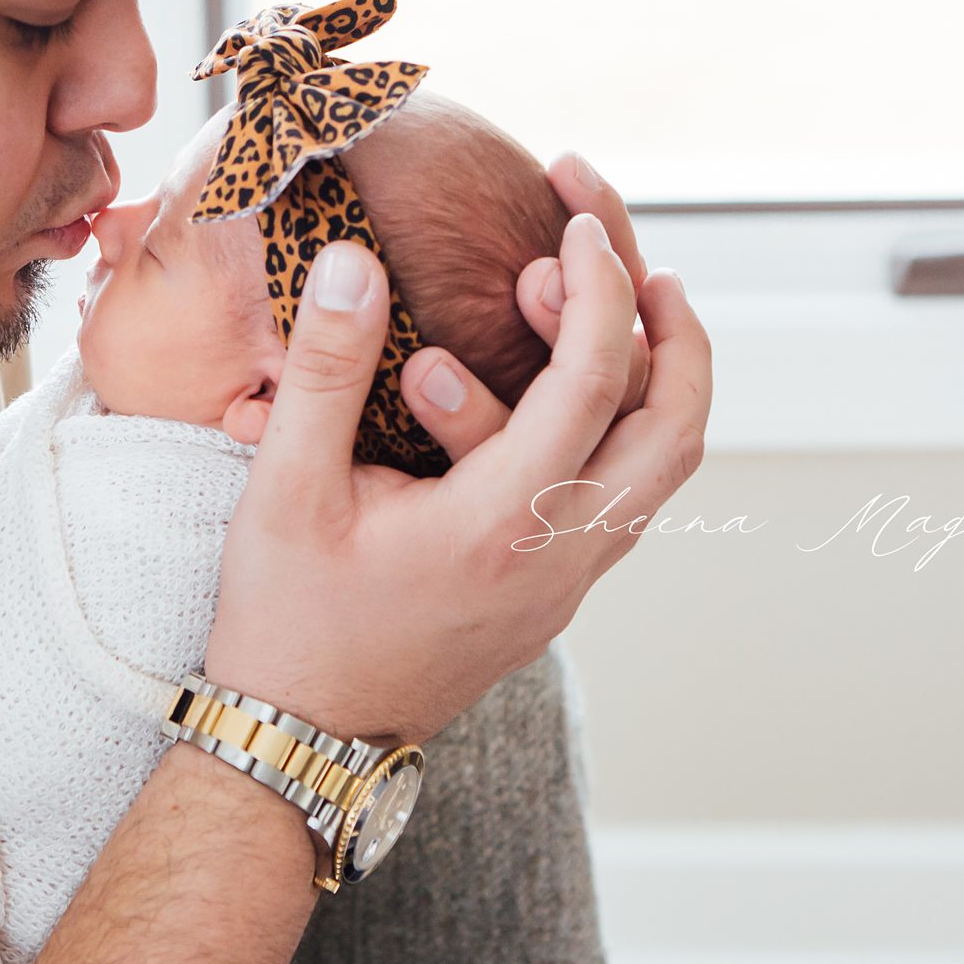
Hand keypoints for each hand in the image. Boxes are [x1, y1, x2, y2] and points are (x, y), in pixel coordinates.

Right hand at [201, 208, 711, 745]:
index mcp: (500, 523)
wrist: (303, 741)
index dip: (596, 286)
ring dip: (661, 383)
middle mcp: (557, 557)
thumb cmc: (287, 620)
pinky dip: (625, 429)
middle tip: (641, 260)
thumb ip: (326, 370)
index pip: (592, 381)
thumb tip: (353, 261)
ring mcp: (565, 585)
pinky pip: (624, 500)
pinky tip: (577, 390)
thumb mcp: (285, 489)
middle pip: (678, 432)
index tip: (577, 221)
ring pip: (663, 474)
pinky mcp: (552, 597)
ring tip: (626, 307)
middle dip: (677, 332)